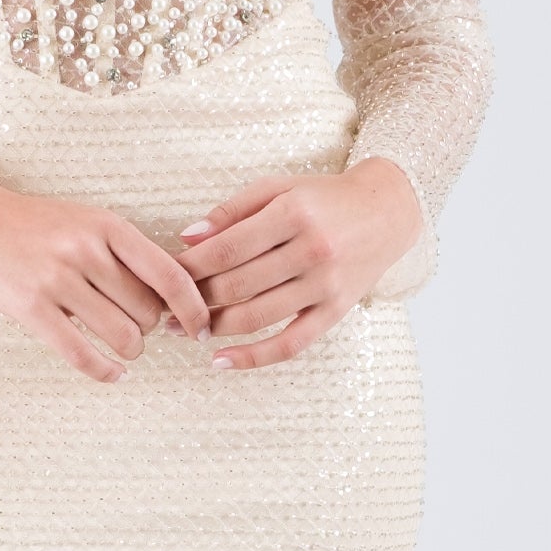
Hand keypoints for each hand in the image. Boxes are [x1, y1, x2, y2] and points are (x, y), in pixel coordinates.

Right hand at [0, 172, 210, 382]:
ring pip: (121, 335)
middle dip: (148, 327)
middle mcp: (85, 250)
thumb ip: (120, 253)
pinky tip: (111, 373)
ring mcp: (56, 279)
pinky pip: (80, 353)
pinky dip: (103, 371)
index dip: (193, 308)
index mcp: (106, 225)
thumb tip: (166, 297)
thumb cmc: (26, 223)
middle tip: (135, 327)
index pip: (169, 274)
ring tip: (122, 349)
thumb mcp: (81, 221)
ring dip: (129, 350)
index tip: (201, 328)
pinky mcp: (29, 307)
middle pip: (147, 311)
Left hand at [181, 160, 424, 367]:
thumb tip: (187, 239)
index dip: (190, 267)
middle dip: (194, 299)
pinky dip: (253, 357)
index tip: (164, 276)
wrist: (386, 211)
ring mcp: (325, 285)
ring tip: (184, 330)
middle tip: (166, 307)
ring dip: (213, 328)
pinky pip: (290, 344)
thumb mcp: (279, 188)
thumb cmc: (325, 198)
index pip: (227, 249)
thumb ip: (232, 210)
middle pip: (237, 285)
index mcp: (292, 213)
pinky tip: (220, 361)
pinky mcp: (336, 311)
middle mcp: (311, 250)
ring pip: (257, 316)